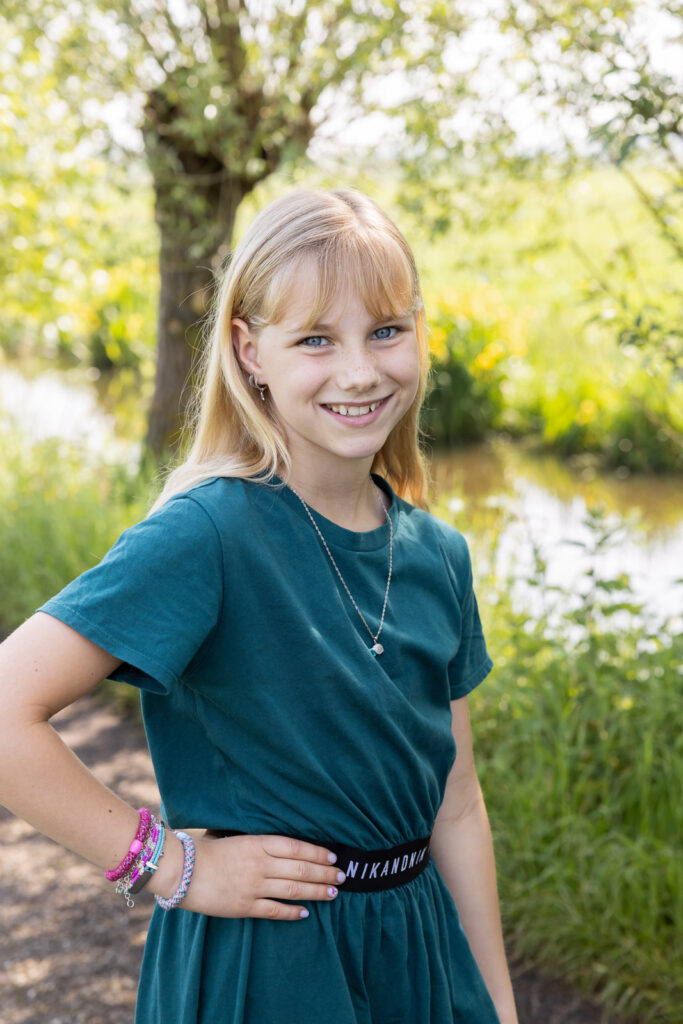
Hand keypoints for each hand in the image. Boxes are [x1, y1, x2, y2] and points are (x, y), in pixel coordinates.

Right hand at [152, 832, 344, 920]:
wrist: (181, 870)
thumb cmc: (207, 849)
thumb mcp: (236, 837)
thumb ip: (260, 843)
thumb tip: (285, 848)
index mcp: (258, 842)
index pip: (297, 847)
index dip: (318, 853)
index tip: (333, 857)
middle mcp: (260, 864)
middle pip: (301, 868)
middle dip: (325, 873)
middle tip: (342, 876)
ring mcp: (253, 886)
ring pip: (293, 889)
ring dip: (316, 891)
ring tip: (333, 892)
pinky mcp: (244, 906)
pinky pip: (274, 910)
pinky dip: (292, 912)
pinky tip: (305, 913)